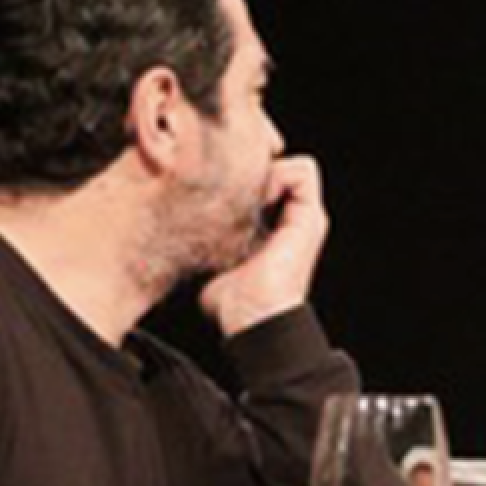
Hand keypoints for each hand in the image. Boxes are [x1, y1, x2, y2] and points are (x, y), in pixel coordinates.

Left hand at [200, 156, 330, 336]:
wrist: (256, 321)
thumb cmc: (231, 301)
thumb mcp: (209, 255)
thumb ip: (205, 232)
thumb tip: (174, 215)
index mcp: (271, 227)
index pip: (261, 178)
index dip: (239, 172)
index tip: (215, 184)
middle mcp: (291, 218)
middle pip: (273, 166)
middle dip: (247, 166)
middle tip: (224, 180)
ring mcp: (304, 217)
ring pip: (289, 163)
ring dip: (264, 169)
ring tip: (242, 189)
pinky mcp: (311, 218)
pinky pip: (304, 171)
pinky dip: (279, 174)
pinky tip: (257, 195)